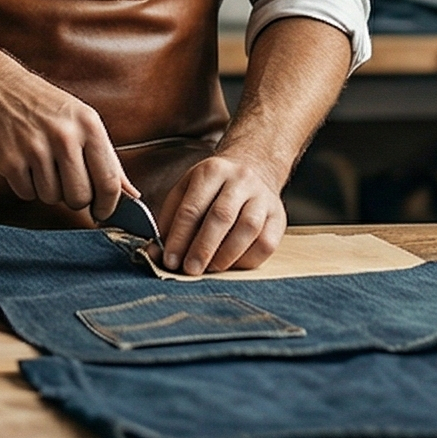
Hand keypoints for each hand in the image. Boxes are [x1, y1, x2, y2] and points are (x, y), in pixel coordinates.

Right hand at [0, 68, 134, 218]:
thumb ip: (109, 160)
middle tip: (67, 182)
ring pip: (52, 198)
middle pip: (80, 197)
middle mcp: (64, 136)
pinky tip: (25, 164)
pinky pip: (27, 194)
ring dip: (49, 190)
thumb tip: (132, 195)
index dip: (108, 206)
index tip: (102, 212)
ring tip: (43, 165)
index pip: (109, 182)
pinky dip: (27, 186)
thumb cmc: (47, 106)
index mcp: (89, 125)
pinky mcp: (9, 160)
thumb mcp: (84, 121)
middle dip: (75, 198)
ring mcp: (34, 148)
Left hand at [157, 152, 286, 275]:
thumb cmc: (213, 187)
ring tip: (210, 269)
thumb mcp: (187, 189)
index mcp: (212, 170)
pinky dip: (248, 259)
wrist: (254, 167)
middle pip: (221, 217)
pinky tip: (232, 264)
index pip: (192, 207)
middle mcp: (240, 180)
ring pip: (248, 228)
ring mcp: (263, 197)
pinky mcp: (279, 216)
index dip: (179, 237)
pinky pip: (267, 242)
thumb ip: (171, 218)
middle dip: (203, 248)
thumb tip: (157, 251)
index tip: (170, 260)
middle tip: (190, 270)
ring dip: (226, 255)